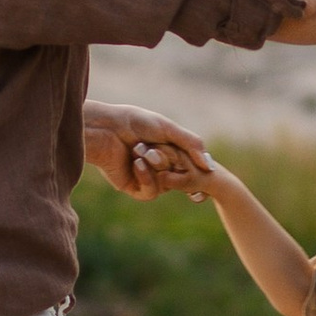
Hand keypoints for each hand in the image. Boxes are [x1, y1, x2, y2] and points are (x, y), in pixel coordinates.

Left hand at [83, 102, 215, 203]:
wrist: (105, 128)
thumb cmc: (134, 122)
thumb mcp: (168, 128)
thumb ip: (191, 144)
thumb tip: (210, 167)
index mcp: (166, 149)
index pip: (188, 164)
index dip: (194, 165)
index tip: (205, 170)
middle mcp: (157, 164)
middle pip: (179, 175)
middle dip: (169, 160)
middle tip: (153, 147)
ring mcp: (145, 177)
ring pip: (166, 184)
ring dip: (156, 167)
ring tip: (140, 150)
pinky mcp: (131, 187)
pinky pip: (150, 193)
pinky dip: (147, 178)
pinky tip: (136, 163)